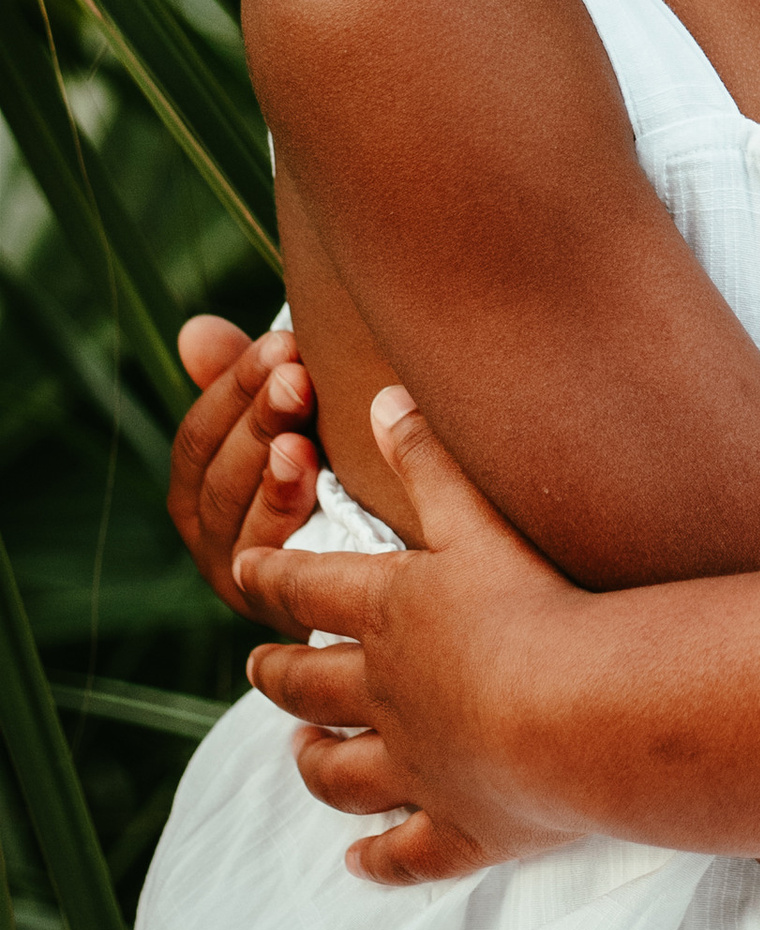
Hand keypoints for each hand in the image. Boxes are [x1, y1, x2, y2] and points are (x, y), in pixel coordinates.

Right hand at [168, 317, 325, 627]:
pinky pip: (263, 552)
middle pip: (213, 467)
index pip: (198, 434)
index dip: (233, 384)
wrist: (395, 558)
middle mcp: (207, 534)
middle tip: (298, 371)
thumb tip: (194, 330)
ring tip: (297, 422)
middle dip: (256, 413)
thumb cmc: (334, 474)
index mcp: (199, 490)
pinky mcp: (274, 599)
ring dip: (265, 458)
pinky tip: (306, 470)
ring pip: (232, 508)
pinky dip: (279, 507)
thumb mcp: (291, 424)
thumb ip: (244, 383)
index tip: (283, 341)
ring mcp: (238, 571)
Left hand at [241, 387, 591, 884]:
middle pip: (309, 686)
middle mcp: (384, 696)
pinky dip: (379, 860)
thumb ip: (432, 460)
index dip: (274, 575)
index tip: (244, 568)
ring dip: (316, 764)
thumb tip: (385, 394)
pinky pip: (406, 853)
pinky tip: (359, 862)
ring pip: (342, 775)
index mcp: (387, 613)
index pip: (308, 589)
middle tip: (260, 669)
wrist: (574, 712)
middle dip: (280, 674)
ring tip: (301, 755)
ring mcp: (416, 768)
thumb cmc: (530, 605)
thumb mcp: (477, 520)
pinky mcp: (459, 826)